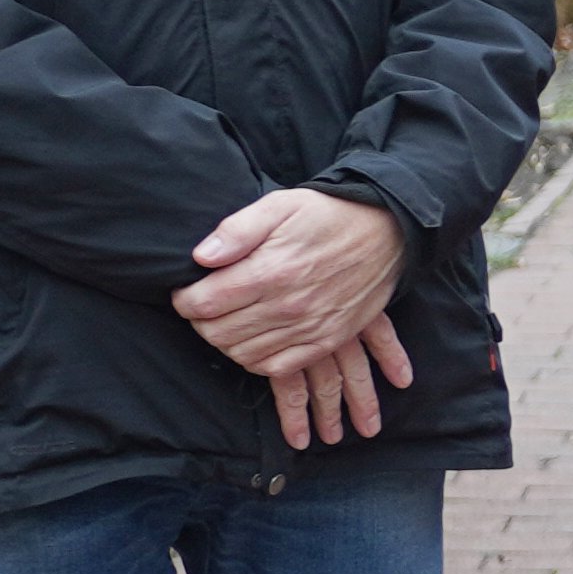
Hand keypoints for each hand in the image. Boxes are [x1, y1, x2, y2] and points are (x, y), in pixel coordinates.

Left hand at [179, 192, 413, 441]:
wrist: (387, 232)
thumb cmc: (327, 215)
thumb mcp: (279, 205)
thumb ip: (237, 230)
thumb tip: (200, 258)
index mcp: (271, 270)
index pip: (205, 303)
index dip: (184, 300)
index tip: (185, 292)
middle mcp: (289, 305)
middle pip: (219, 333)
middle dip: (200, 322)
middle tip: (203, 307)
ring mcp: (309, 327)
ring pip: (242, 354)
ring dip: (225, 342)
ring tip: (226, 322)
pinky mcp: (326, 341)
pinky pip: (276, 368)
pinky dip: (254, 360)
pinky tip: (252, 341)